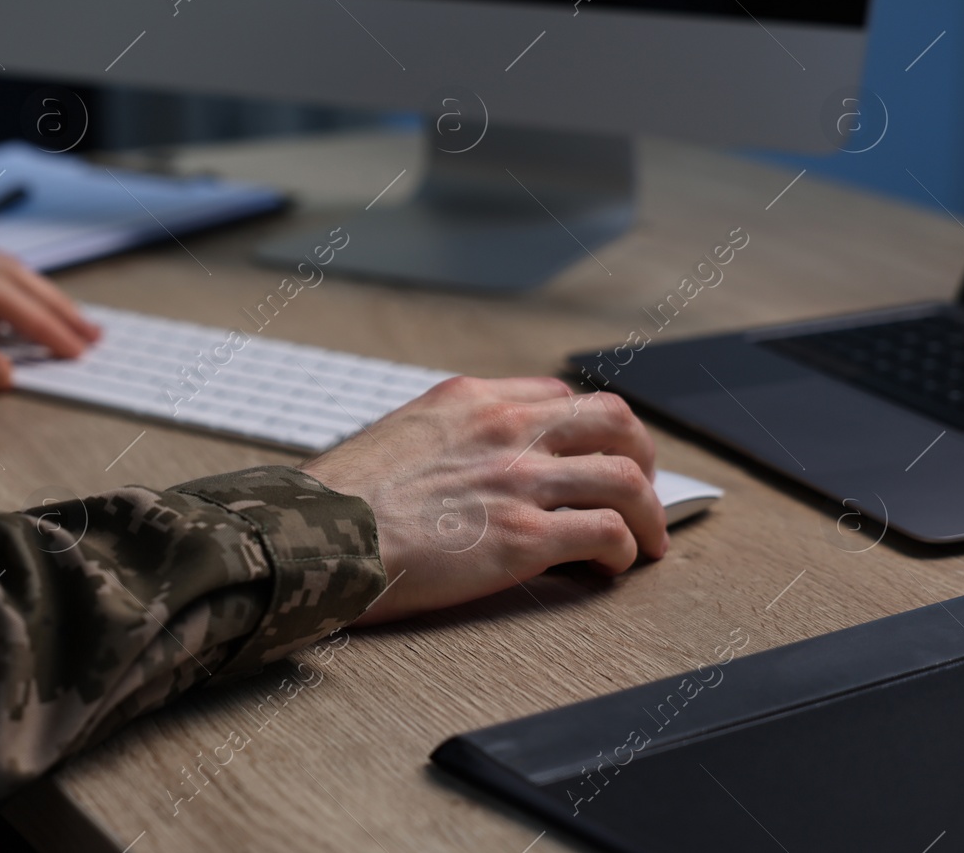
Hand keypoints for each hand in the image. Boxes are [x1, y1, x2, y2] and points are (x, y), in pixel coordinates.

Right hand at [299, 376, 666, 625]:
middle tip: (642, 491)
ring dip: (648, 514)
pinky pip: (608, 534)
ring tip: (645, 541)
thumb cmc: (337, 500)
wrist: (315, 536)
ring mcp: (519, 480)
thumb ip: (441, 438)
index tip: (593, 456)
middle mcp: (504, 428)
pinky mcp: (524, 538)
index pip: (556, 395)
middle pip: (612, 421)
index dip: (588, 429)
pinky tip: (613, 567)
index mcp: (468, 399)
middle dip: (641, 456)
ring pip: (626, 478)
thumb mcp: (393, 435)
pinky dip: (625, 552)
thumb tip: (459, 466)